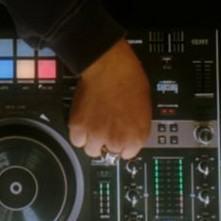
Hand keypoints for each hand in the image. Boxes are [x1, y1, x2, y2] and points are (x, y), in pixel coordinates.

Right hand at [68, 37, 151, 159]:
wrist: (110, 66)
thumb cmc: (129, 79)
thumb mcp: (144, 107)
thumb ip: (135, 126)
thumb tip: (129, 132)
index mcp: (138, 136)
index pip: (128, 154)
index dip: (121, 144)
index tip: (117, 137)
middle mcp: (118, 139)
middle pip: (109, 152)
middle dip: (106, 140)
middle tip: (104, 125)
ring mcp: (98, 134)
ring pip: (91, 150)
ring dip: (91, 139)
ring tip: (93, 124)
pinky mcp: (80, 127)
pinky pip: (76, 140)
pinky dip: (78, 132)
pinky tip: (83, 120)